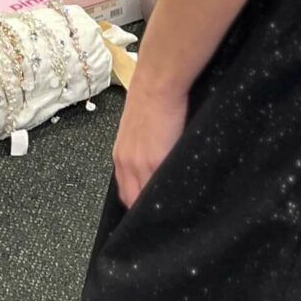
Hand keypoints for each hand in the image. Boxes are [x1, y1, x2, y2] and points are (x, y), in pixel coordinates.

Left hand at [111, 71, 187, 209]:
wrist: (156, 85)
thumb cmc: (148, 100)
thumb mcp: (136, 132)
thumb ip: (139, 152)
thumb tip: (150, 165)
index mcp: (120, 157)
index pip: (125, 192)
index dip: (136, 203)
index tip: (147, 208)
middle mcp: (125, 164)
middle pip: (132, 201)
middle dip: (144, 209)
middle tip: (159, 214)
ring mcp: (140, 165)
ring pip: (145, 198)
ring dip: (157, 205)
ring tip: (172, 208)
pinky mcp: (156, 161)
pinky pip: (161, 188)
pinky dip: (169, 195)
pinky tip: (180, 196)